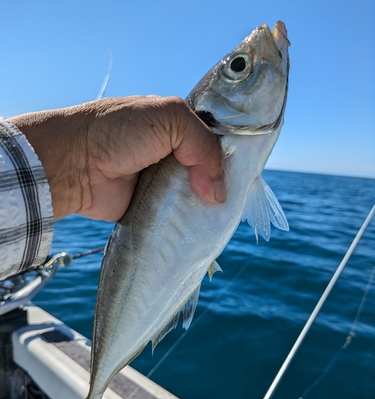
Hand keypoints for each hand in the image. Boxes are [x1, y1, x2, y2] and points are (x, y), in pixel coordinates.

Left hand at [9, 96, 224, 220]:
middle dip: (224, 182)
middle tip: (241, 196)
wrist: (75, 164)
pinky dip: (190, 222)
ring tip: (226, 216)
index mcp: (178, 126)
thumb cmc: (118, 131)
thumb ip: (203, 145)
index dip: (232, 153)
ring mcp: (163, 182)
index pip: (215, 139)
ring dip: (208, 205)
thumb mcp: (169, 118)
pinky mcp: (154, 208)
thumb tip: (218, 191)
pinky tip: (206, 228)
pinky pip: (179, 216)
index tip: (249, 169)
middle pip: (210, 170)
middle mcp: (173, 154)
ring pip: (197, 196)